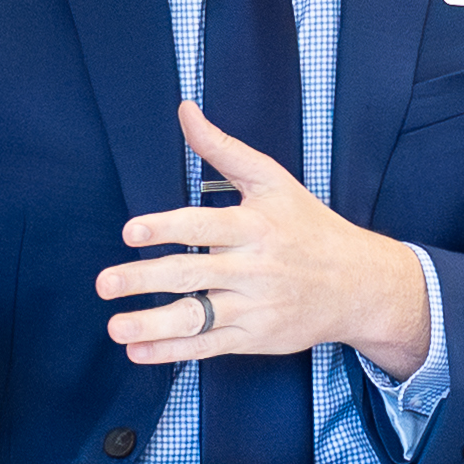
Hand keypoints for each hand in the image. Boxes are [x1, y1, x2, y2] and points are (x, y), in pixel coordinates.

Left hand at [108, 104, 435, 378]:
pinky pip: (207, 348)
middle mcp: (253, 269)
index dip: (165, 229)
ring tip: (115, 326)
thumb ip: (223, 148)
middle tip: (105, 282)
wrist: (358, 284)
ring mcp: (254, 307)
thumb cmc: (309, 227)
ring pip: (196, 318)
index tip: (131, 232)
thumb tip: (185, 111)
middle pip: (191, 275)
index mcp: (255, 227)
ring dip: (152, 325)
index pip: (203, 226)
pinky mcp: (255, 338)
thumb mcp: (272, 180)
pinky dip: (171, 353)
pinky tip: (139, 351)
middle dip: (144, 279)